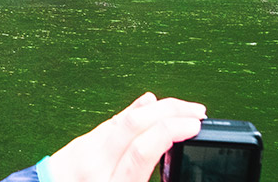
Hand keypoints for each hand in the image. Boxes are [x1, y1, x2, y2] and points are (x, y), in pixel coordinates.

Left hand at [42, 93, 205, 181]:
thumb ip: (141, 174)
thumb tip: (162, 149)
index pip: (143, 150)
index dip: (171, 131)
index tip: (194, 124)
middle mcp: (96, 164)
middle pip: (134, 124)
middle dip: (169, 110)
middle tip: (196, 110)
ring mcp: (86, 149)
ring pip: (123, 119)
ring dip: (156, 109)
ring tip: (181, 108)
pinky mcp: (81, 142)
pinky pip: (112, 122)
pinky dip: (134, 112)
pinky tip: (148, 104)